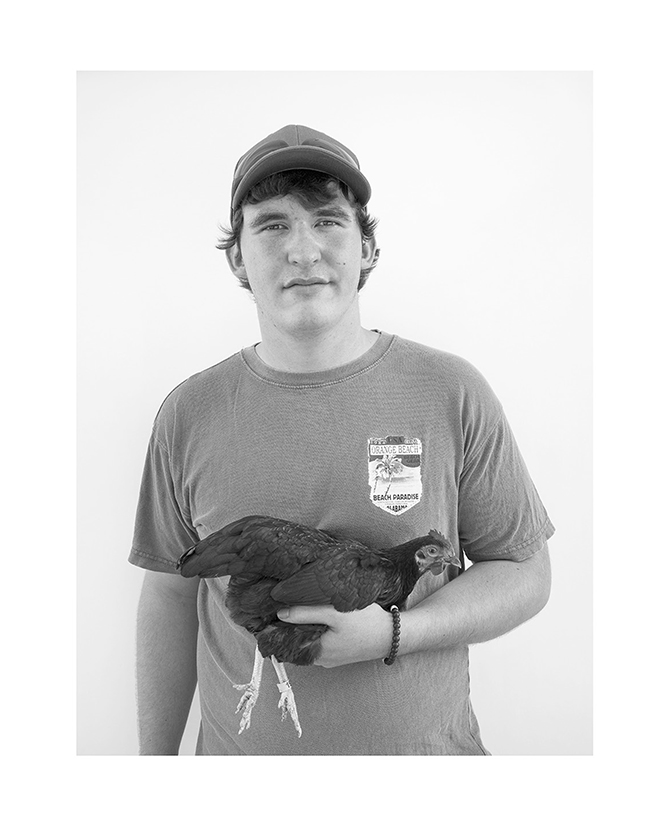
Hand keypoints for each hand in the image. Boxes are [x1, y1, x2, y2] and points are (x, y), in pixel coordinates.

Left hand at [277, 604, 393, 667]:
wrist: (393, 636)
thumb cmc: (365, 624)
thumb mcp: (334, 614)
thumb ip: (306, 613)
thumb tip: (280, 613)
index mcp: (316, 652)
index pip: (286, 642)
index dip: (278, 628)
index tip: (273, 611)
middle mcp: (321, 659)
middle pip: (296, 642)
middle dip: (291, 626)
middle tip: (286, 604)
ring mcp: (331, 657)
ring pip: (309, 641)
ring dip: (305, 627)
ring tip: (302, 607)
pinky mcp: (339, 652)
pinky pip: (320, 641)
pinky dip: (317, 630)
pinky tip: (320, 616)